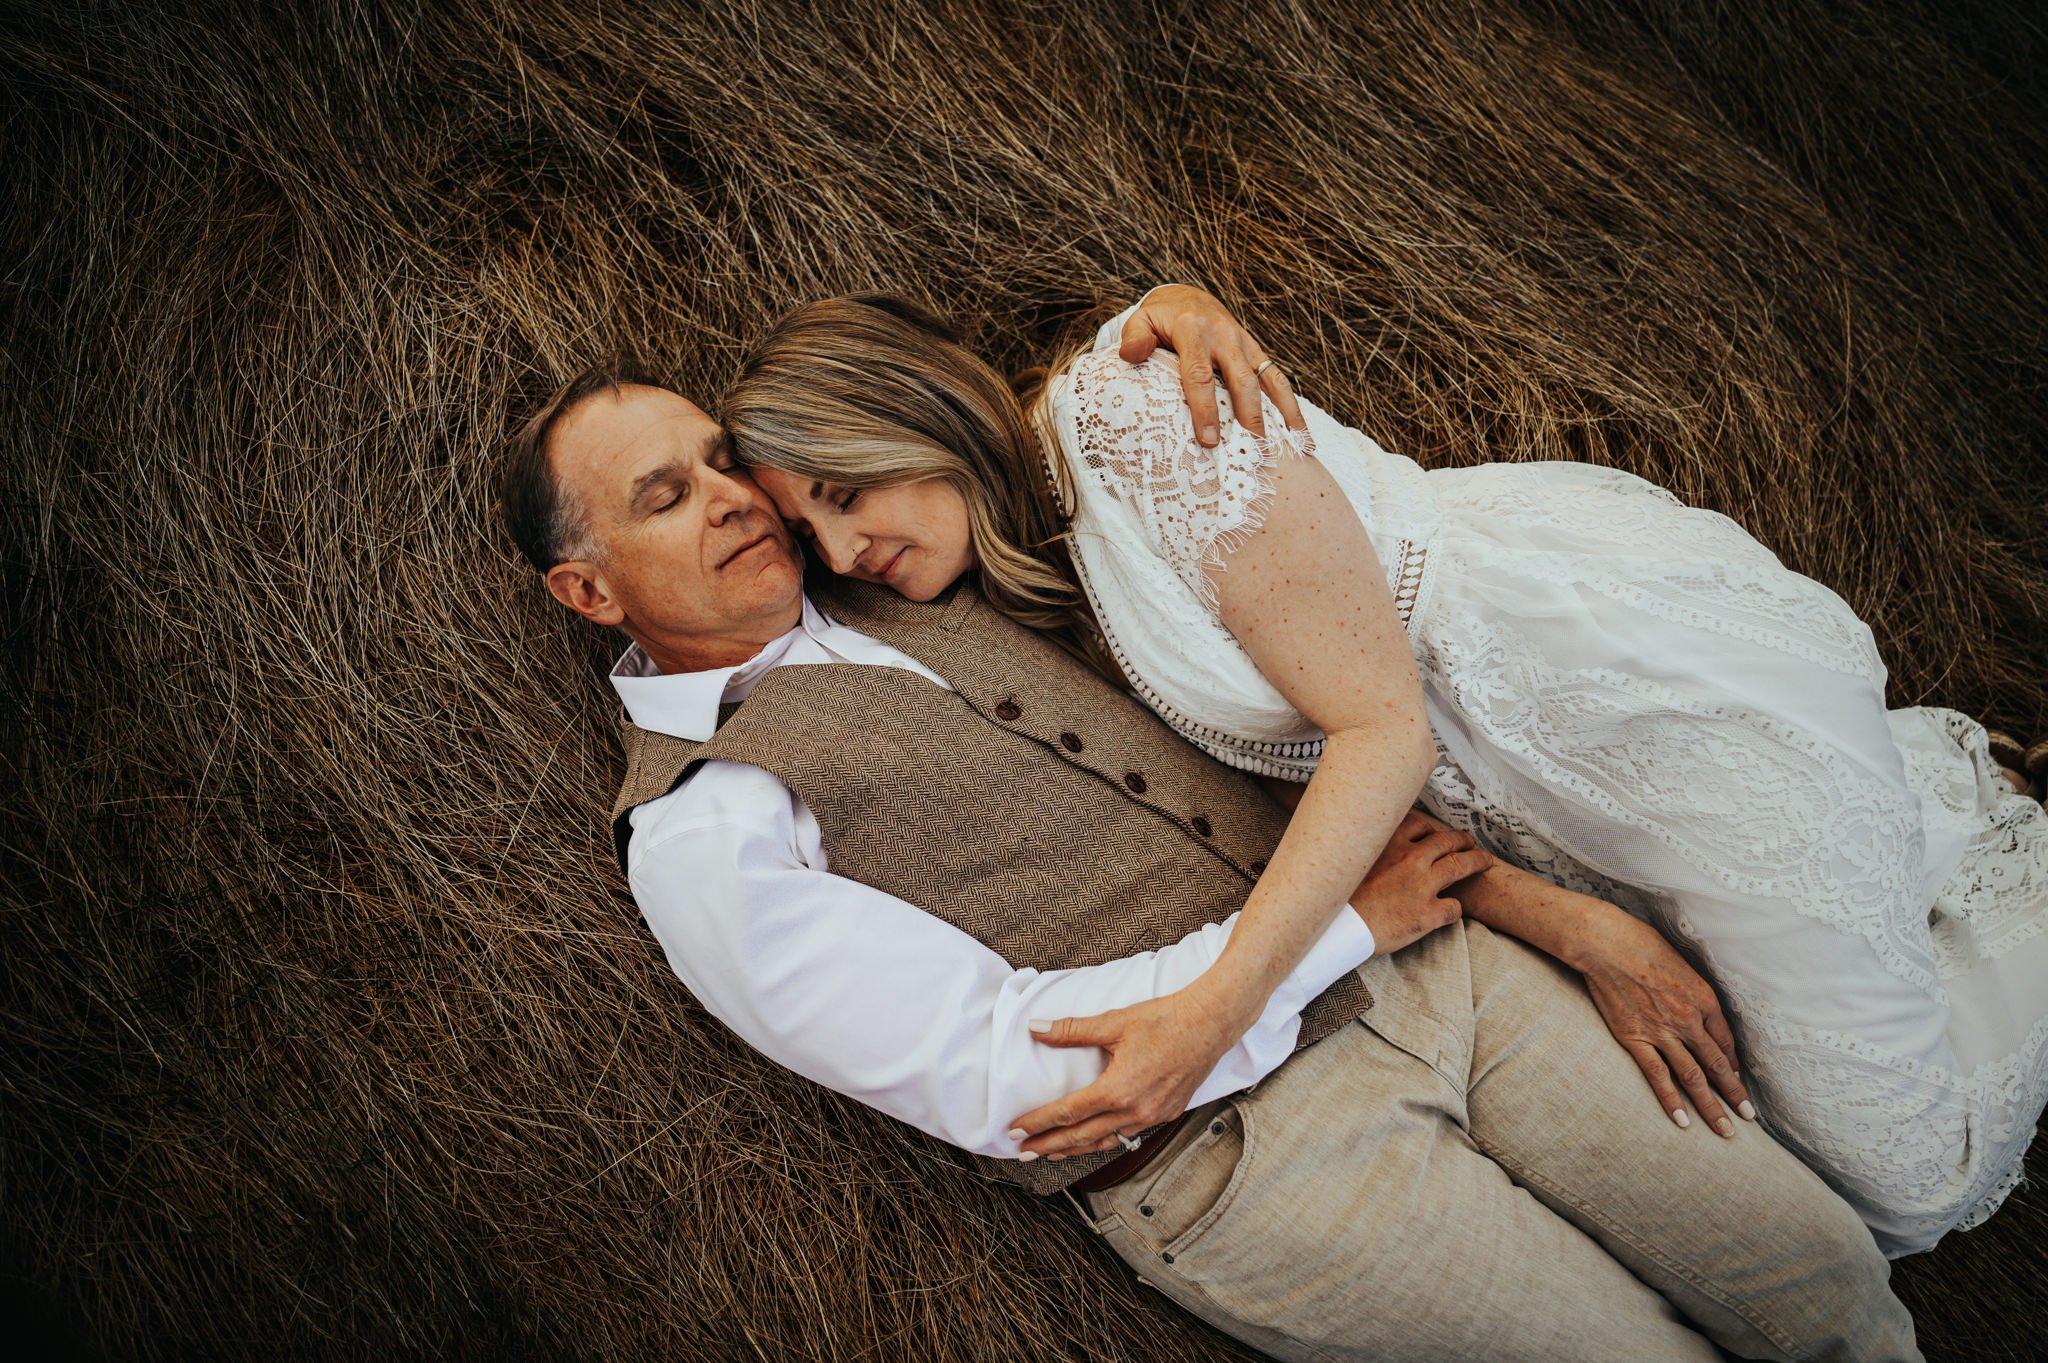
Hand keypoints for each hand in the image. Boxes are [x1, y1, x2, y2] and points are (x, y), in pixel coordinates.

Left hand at [1006, 982, 1252, 1161]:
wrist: (1210, 1023)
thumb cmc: (1165, 1020)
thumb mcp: (1113, 1022)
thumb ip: (1071, 1030)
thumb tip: (1036, 1028)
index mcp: (1118, 1090)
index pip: (1068, 1113)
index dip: (1039, 1122)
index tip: (1016, 1129)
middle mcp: (1135, 1111)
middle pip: (1082, 1136)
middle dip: (1050, 1145)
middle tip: (1024, 1151)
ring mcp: (1152, 1117)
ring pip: (1105, 1142)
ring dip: (1075, 1149)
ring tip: (1052, 1153)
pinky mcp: (1165, 1115)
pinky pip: (1127, 1137)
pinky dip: (1104, 1142)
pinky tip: (1094, 1141)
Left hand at [1120, 284, 1306, 446]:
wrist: (1187, 298)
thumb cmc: (1160, 319)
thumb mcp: (1141, 321)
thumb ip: (1134, 337)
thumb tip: (1131, 356)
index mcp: (1194, 332)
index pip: (1199, 375)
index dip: (1205, 409)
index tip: (1209, 440)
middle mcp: (1224, 337)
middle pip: (1240, 380)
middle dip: (1247, 416)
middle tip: (1250, 449)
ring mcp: (1244, 344)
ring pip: (1267, 378)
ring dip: (1280, 412)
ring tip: (1287, 444)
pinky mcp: (1255, 352)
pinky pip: (1277, 378)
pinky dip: (1290, 405)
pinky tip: (1299, 432)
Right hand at [1349, 810, 1491, 952]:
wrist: (1340, 928)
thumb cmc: (1341, 897)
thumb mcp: (1353, 861)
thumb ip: (1372, 851)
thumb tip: (1376, 847)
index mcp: (1390, 844)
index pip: (1420, 824)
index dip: (1432, 829)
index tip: (1435, 833)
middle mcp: (1411, 860)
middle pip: (1448, 841)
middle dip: (1463, 840)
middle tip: (1470, 843)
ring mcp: (1422, 886)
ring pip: (1460, 866)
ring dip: (1477, 861)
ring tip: (1485, 861)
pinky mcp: (1428, 914)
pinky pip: (1454, 907)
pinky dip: (1455, 908)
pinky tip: (1450, 910)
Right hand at [1576, 909, 1755, 1136]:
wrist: (1606, 944)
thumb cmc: (1642, 944)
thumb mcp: (1682, 964)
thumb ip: (1695, 991)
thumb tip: (1701, 1010)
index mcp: (1704, 999)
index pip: (1726, 1042)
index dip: (1733, 1065)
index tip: (1737, 1080)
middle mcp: (1689, 1020)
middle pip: (1717, 1066)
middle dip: (1735, 1095)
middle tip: (1748, 1117)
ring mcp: (1662, 1033)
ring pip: (1693, 1078)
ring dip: (1711, 1107)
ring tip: (1725, 1131)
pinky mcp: (1635, 1039)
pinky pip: (1657, 1076)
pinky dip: (1671, 1101)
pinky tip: (1682, 1121)